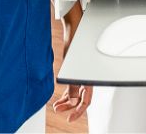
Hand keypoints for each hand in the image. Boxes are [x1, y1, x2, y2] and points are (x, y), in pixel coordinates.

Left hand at [53, 3, 91, 121]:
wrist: (74, 28)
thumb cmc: (76, 42)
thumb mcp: (70, 66)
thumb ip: (72, 85)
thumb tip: (71, 101)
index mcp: (89, 77)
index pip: (86, 100)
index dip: (78, 111)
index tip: (70, 118)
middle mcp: (87, 77)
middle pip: (80, 99)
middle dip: (69, 106)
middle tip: (58, 110)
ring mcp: (81, 73)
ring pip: (76, 93)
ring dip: (67, 101)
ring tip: (56, 105)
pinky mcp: (76, 69)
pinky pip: (73, 86)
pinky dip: (67, 93)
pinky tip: (60, 96)